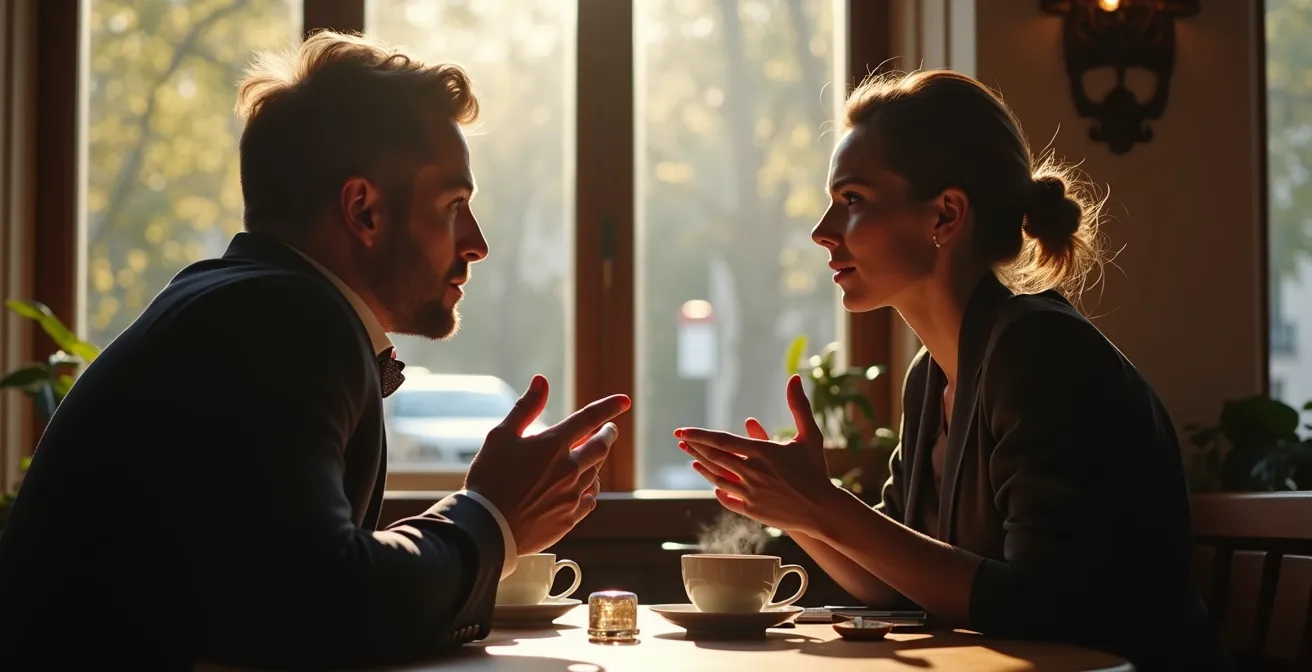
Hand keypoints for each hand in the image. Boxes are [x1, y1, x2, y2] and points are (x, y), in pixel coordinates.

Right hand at [465, 375, 629, 554]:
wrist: (487, 528)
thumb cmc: (490, 479)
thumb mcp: (501, 436)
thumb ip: (526, 408)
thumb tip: (541, 381)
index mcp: (553, 445)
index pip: (589, 419)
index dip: (609, 407)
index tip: (624, 401)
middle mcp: (569, 468)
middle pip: (601, 446)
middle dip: (608, 434)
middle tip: (610, 429)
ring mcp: (572, 495)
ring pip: (596, 473)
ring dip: (598, 461)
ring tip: (594, 457)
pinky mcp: (569, 518)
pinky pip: (590, 500)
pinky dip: (591, 490)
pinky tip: (586, 489)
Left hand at [676, 375, 837, 532]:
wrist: (823, 510)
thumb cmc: (816, 470)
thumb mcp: (810, 435)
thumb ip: (799, 406)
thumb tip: (795, 377)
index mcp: (762, 452)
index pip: (722, 441)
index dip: (699, 435)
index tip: (681, 431)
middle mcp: (752, 472)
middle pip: (714, 458)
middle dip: (695, 448)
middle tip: (680, 440)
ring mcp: (749, 493)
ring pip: (717, 478)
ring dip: (702, 467)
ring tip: (691, 459)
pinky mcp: (752, 511)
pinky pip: (728, 499)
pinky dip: (718, 490)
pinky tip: (713, 484)